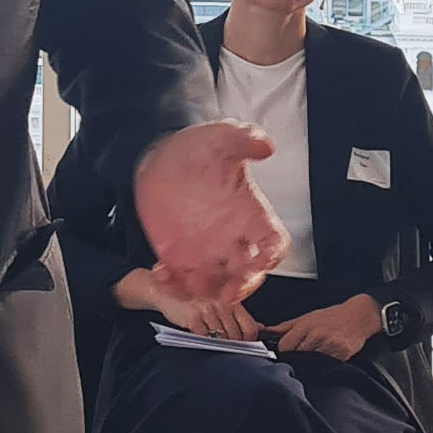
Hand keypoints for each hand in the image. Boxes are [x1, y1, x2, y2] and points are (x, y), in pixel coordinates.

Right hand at [118, 264, 260, 339]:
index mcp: (230, 300)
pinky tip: (200, 337)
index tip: (245, 346)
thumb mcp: (218, 302)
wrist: (166, 291)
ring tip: (212, 341)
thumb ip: (237, 315)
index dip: (249, 341)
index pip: (249, 327)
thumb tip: (258, 328)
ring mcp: (208, 310)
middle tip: (226, 347)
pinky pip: (204, 338)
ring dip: (218, 344)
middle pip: (236, 335)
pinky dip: (203, 341)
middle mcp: (221, 304)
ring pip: (221, 338)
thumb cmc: (192, 297)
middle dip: (233, 345)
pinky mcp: (193, 317)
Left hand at [132, 122, 287, 302]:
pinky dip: (173, 286)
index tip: (263, 263)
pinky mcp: (180, 258)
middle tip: (228, 293)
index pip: (274, 242)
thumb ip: (242, 140)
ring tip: (188, 280)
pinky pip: (181, 282)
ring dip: (204, 290)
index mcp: (250, 214)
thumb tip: (264, 144)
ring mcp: (207, 252)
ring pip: (215, 285)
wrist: (159, 158)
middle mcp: (232, 238)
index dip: (272, 256)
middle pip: (249, 274)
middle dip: (241, 287)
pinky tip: (161, 274)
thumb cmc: (195, 150)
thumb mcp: (218, 138)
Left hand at [265, 295, 385, 363]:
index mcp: (305, 326)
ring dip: (308, 364)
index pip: (285, 346)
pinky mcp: (341, 354)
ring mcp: (329, 346)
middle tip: (299, 357)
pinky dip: (323, 366)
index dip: (283, 352)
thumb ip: (285, 327)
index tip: (286, 353)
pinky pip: (325, 365)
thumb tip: (267, 332)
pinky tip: (324, 360)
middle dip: (295, 359)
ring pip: (309, 363)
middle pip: (295, 356)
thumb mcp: (307, 317)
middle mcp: (316, 335)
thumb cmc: (333, 316)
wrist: (359, 316)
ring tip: (313, 359)